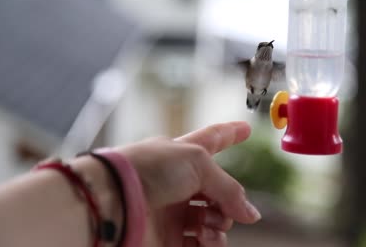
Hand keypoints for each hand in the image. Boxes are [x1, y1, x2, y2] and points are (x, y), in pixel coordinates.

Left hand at [115, 121, 260, 246]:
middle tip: (225, 207)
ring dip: (220, 223)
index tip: (245, 128)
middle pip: (219, 190)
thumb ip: (230, 189)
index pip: (213, 139)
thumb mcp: (198, 163)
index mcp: (184, 154)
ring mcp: (174, 210)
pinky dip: (211, 243)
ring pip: (213, 219)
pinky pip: (201, 243)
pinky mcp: (168, 237)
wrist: (114, 200)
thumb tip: (250, 214)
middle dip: (229, 200)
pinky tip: (206, 239)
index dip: (230, 133)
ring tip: (208, 225)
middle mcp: (181, 182)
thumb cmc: (147, 169)